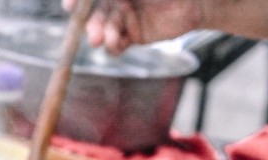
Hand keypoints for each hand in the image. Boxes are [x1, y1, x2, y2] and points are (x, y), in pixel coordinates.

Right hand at [63, 0, 205, 53]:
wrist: (197, 3)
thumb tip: (109, 1)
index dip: (77, 2)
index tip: (70, 7)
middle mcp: (115, 3)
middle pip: (93, 14)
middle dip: (90, 24)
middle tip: (93, 34)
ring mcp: (123, 20)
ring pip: (103, 30)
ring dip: (103, 36)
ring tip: (111, 39)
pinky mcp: (132, 37)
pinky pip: (115, 45)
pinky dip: (113, 47)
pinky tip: (117, 45)